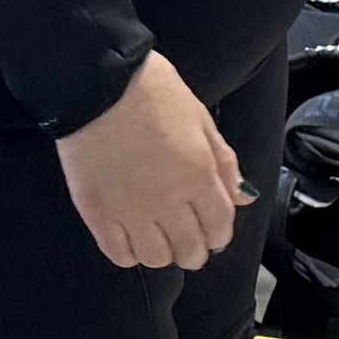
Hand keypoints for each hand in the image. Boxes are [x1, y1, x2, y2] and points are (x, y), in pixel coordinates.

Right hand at [58, 48, 244, 271]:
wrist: (95, 80)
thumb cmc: (149, 89)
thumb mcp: (200, 118)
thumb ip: (223, 162)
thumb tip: (242, 196)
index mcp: (198, 173)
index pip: (220, 228)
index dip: (219, 233)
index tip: (212, 228)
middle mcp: (167, 199)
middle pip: (191, 251)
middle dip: (195, 248)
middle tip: (186, 234)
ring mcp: (129, 209)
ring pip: (156, 259)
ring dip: (162, 251)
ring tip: (156, 234)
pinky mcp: (96, 212)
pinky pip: (118, 254)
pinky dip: (128, 252)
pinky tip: (129, 235)